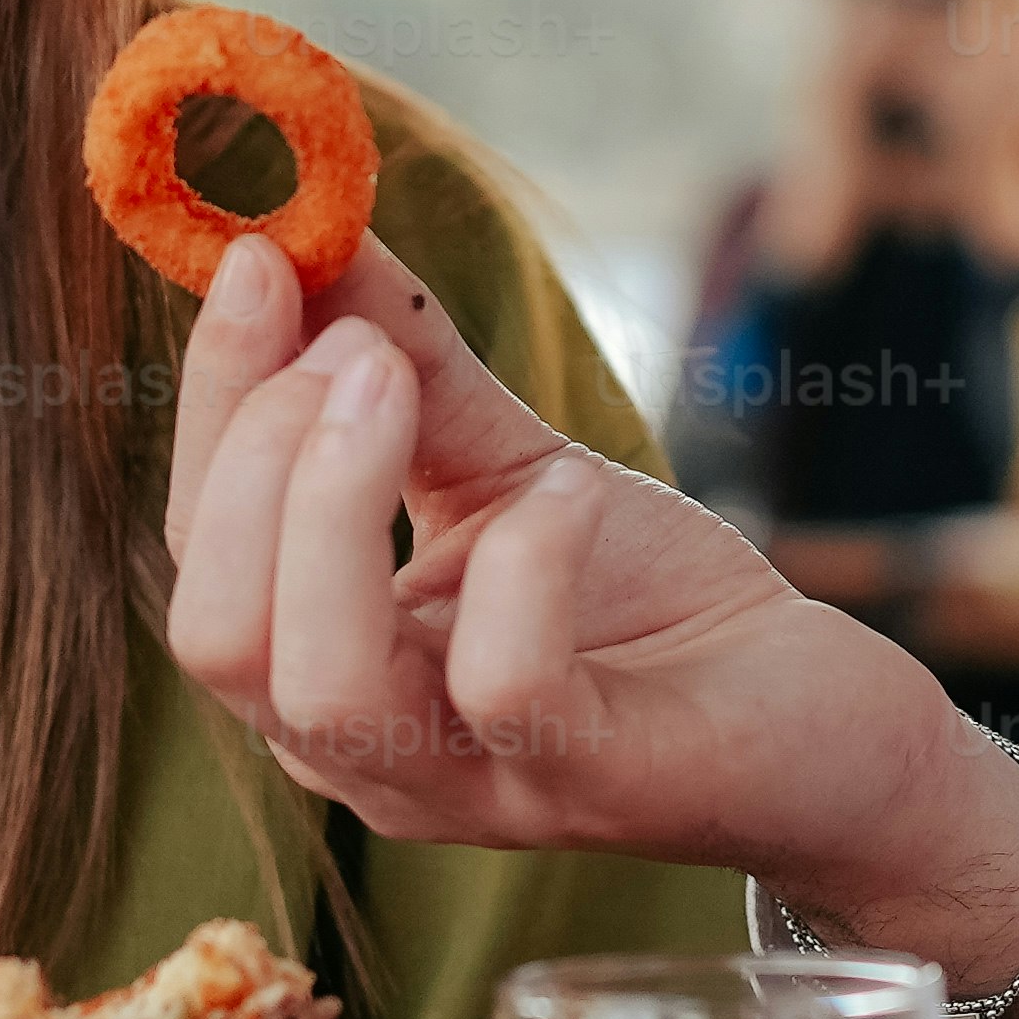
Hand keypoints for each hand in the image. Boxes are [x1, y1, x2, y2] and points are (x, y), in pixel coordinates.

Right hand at [157, 240, 1018, 965]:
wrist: (816, 719)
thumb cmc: (643, 601)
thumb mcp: (508, 464)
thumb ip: (404, 370)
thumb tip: (308, 234)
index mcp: (315, 665)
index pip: (201, 546)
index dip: (215, 396)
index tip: (257, 252)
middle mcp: (361, 753)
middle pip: (218, 630)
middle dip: (262, 459)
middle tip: (353, 343)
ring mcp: (468, 784)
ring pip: (322, 685)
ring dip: (339, 505)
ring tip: (401, 386)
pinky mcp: (589, 782)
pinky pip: (505, 686)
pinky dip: (524, 562)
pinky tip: (570, 490)